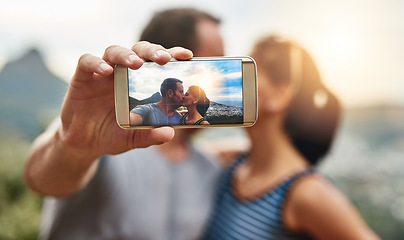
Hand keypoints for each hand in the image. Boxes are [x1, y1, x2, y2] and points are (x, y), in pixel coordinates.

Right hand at [60, 42, 192, 159]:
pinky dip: (96, 63)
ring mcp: (102, 73)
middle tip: (164, 59)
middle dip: (152, 51)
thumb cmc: (113, 135)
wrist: (84, 143)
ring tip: (136, 64)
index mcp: (140, 82)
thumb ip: (149, 136)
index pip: (157, 62)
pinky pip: (86, 62)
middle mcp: (123, 73)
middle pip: (138, 51)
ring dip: (126, 54)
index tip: (186, 55)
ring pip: (114, 51)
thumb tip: (169, 134)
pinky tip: (106, 71)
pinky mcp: (82, 77)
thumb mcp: (133, 139)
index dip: (172, 55)